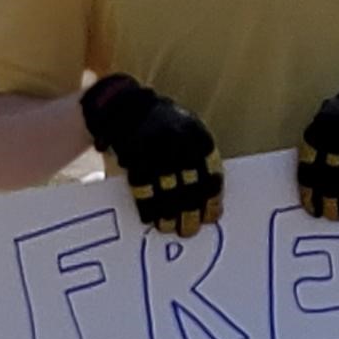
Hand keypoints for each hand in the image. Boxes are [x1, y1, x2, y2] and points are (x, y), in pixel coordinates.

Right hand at [79, 74, 223, 236]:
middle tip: (190, 230)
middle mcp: (180, 144)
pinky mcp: (134, 159)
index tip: (212, 217)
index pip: (211, 175)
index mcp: (198, 137)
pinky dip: (147, 207)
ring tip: (170, 228)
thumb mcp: (188, 131)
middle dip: (191, 212)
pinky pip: (143, 189)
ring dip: (170, 214)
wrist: (127, 107)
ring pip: (168, 191)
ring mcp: (157, 152)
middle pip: (191, 187)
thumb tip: (209, 197)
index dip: (212, 200)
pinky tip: (150, 218)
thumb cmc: (164, 125)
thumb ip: (198, 158)